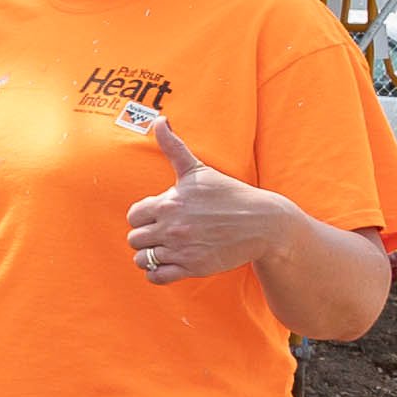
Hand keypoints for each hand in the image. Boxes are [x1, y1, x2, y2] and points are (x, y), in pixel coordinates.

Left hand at [119, 104, 295, 284]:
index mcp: (169, 202)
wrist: (263, 223)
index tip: (159, 216)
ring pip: (142, 259)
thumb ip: (173, 147)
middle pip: (134, 238)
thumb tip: (158, 120)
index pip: (133, 216)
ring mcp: (182, 249)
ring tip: (165, 249)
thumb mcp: (199, 170)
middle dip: (146, 236)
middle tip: (163, 234)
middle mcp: (172, 227)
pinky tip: (168, 264)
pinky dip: (156, 273)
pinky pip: (156, 277)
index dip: (143, 217)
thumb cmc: (229, 194)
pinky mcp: (193, 268)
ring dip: (149, 256)